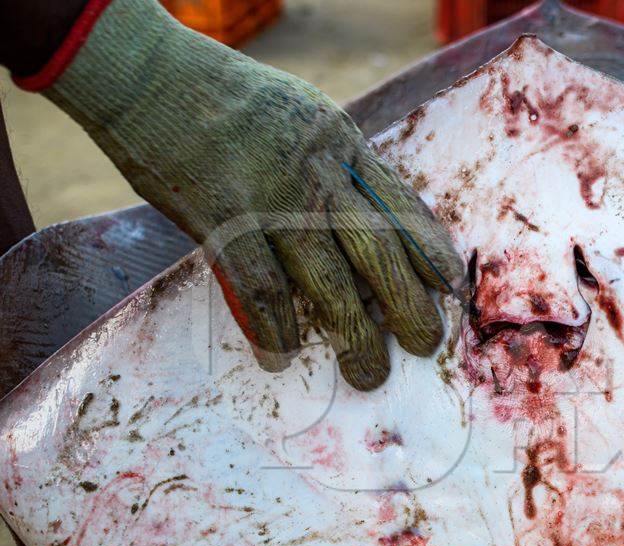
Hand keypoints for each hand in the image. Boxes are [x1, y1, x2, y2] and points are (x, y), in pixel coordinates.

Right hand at [19, 0, 461, 389]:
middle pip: (378, 249)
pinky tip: (280, 357)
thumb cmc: (228, 100)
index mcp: (342, 144)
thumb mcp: (304, 115)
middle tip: (425, 345)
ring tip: (367, 374)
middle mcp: (317, 172)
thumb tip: (364, 218)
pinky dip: (273, 328)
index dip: (431, 254)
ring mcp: (271, 197)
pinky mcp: (222, 219)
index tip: (453, 292)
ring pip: (329, 280)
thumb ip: (336, 164)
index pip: (402, 205)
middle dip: (407, 305)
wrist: (149, 74)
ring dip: (352, 335)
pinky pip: (260, 287)